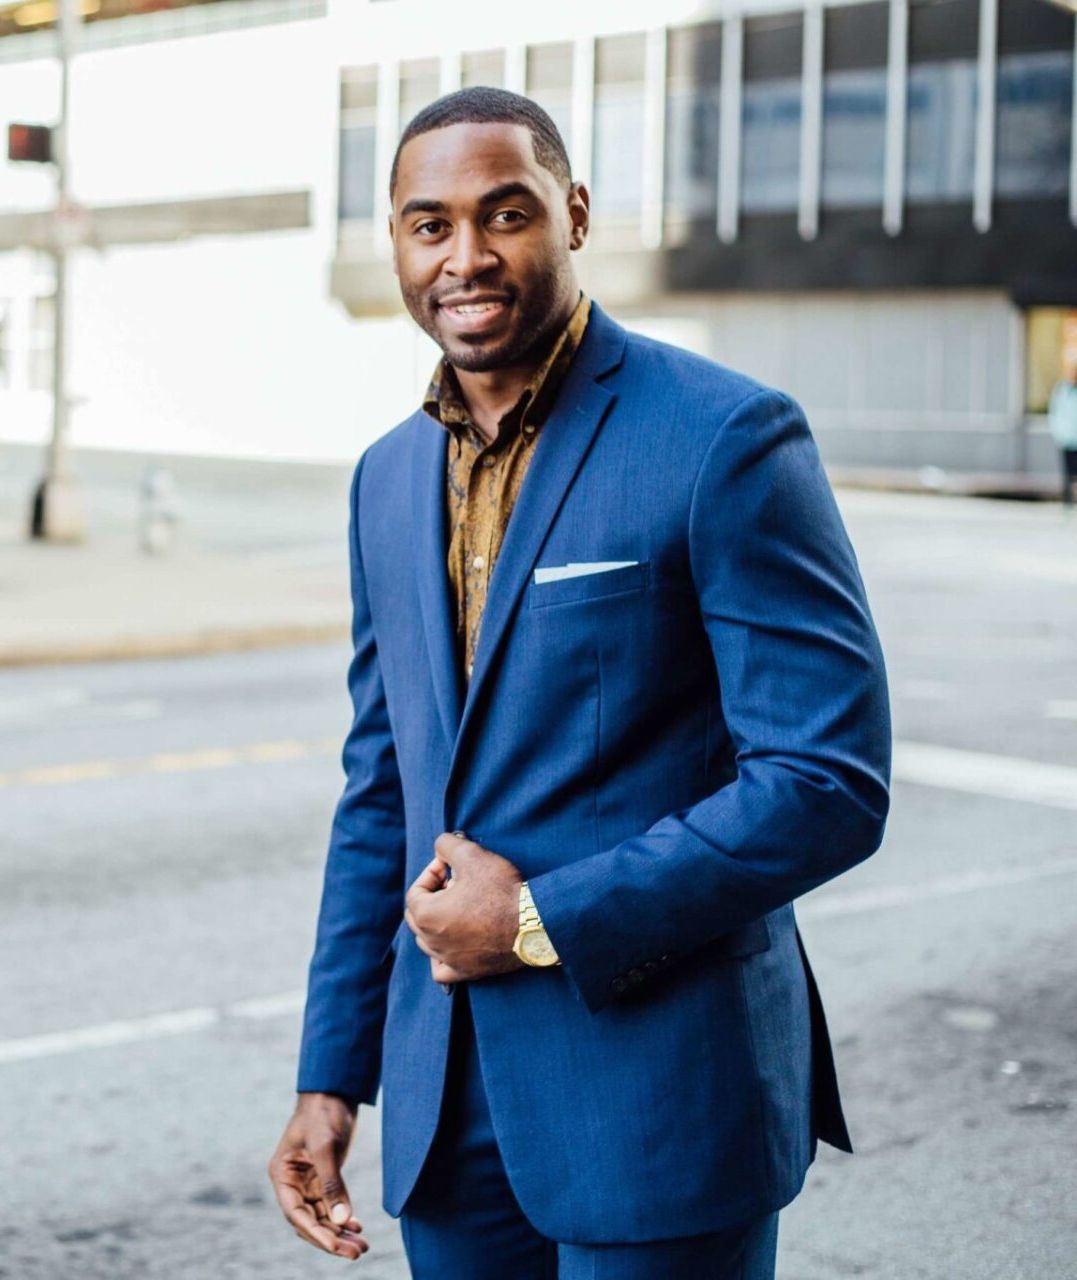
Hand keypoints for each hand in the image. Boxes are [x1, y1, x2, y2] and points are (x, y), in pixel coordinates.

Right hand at [268, 1092, 367, 1260]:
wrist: (335, 1090)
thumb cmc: (324, 1113)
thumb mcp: (327, 1147)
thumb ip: (333, 1184)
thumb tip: (343, 1220)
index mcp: (282, 1174)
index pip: (297, 1214)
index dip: (317, 1234)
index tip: (338, 1247)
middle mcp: (291, 1182)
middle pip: (309, 1221)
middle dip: (332, 1238)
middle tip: (357, 1252)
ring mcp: (306, 1181)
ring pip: (321, 1217)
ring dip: (340, 1232)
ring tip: (362, 1246)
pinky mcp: (322, 1177)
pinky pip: (330, 1206)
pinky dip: (343, 1217)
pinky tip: (358, 1227)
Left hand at [405, 831, 523, 984]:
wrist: (533, 923)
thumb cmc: (501, 890)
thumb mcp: (472, 855)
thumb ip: (447, 845)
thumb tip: (440, 847)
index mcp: (427, 915)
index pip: (416, 891)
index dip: (431, 874)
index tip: (450, 867)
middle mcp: (432, 941)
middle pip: (417, 917)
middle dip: (432, 897)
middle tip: (456, 884)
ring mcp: (449, 959)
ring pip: (427, 941)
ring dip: (438, 922)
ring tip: (461, 908)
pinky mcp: (467, 971)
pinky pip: (441, 969)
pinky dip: (441, 957)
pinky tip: (452, 944)